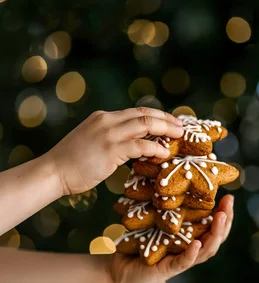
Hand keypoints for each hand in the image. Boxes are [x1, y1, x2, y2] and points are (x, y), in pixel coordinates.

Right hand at [45, 108, 183, 195]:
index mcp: (103, 117)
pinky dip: (156, 148)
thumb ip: (110, 138)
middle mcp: (107, 120)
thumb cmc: (71, 162)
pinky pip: (141, 145)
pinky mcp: (111, 149)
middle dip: (167, 119)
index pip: (136, 111)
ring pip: (146, 125)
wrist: (53, 171)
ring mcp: (109, 134)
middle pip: (145, 114)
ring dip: (166, 129)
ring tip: (179, 136)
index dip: (157, 115)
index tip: (170, 121)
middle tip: (182, 127)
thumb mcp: (91, 141)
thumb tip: (132, 144)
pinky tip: (165, 153)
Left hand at [109, 195, 233, 282]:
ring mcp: (180, 261)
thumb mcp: (153, 219)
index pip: (213, 226)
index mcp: (189, 237)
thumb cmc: (137, 240)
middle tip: (229, 202)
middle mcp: (189, 249)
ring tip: (221, 217)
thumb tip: (169, 175)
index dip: (224, 213)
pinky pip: (184, 262)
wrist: (118, 267)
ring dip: (215, 234)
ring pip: (206, 250)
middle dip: (225, 220)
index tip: (229, 196)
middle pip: (216, 237)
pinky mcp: (167, 269)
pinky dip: (192, 254)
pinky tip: (197, 244)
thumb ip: (164, 205)